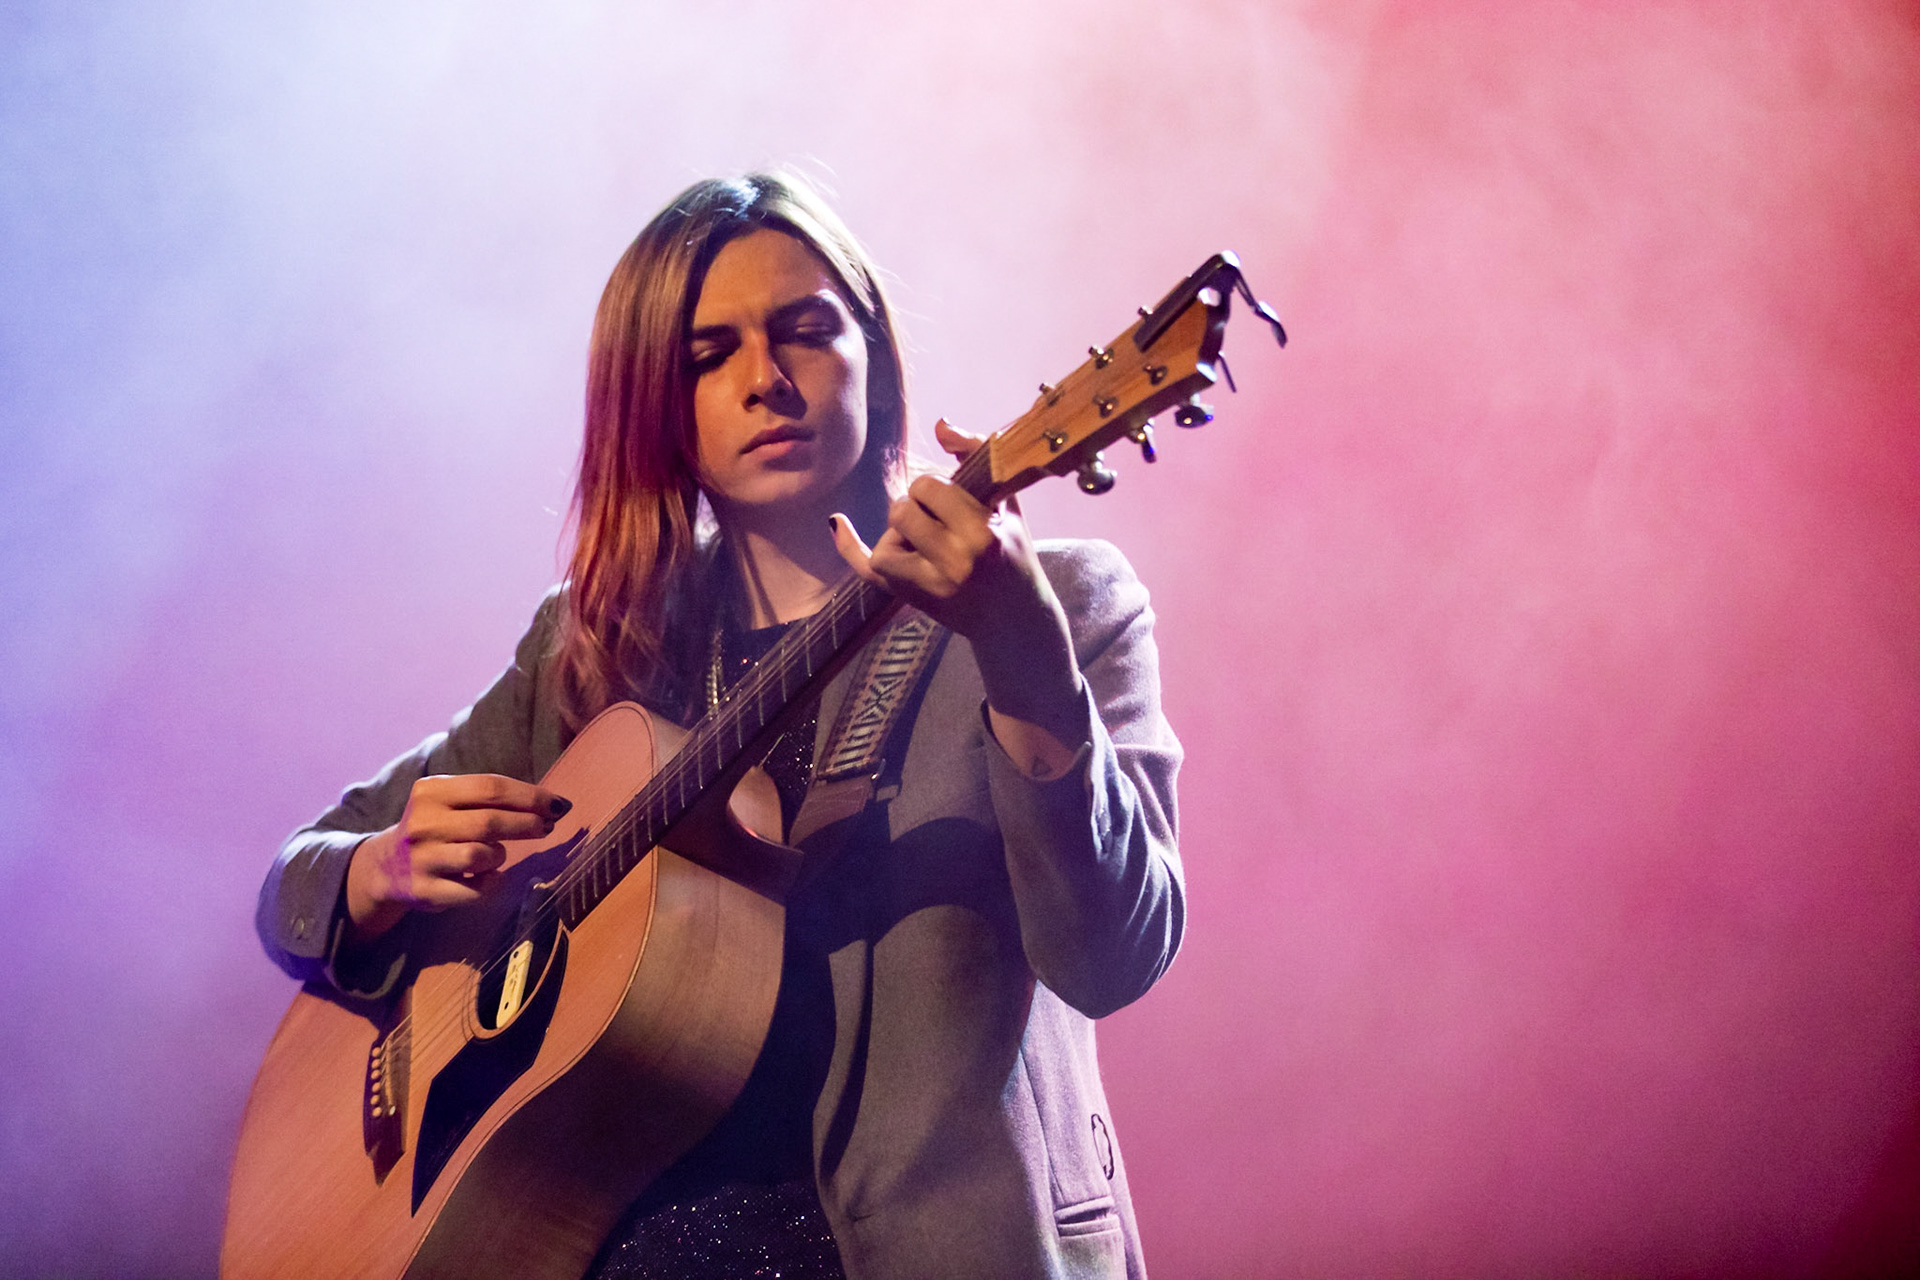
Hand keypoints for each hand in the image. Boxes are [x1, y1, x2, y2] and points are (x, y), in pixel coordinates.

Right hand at [344, 774, 571, 940]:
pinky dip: (491, 884)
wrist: (387, 866)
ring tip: (498, 854)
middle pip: (490, 821)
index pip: (490, 787)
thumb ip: (492, 799)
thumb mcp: (451, 801)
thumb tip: (552, 805)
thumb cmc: (436, 827)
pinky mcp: (426, 890)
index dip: (531, 796)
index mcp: (432, 791)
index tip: (559, 804)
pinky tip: (489, 878)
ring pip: (482, 855)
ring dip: (501, 855)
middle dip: (528, 823)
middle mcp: (424, 822)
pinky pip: (475, 890)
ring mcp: (423, 858)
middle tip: (547, 827)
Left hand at [830, 420, 1089, 775]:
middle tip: (936, 522)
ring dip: (899, 532)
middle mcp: (959, 558)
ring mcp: (935, 583)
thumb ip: (977, 456)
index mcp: (984, 531)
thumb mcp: (1006, 504)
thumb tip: (940, 424)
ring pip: (888, 535)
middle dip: (914, 507)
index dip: (933, 489)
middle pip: (903, 509)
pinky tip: (837, 523)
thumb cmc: (1012, 553)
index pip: (930, 487)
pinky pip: (871, 566)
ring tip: (924, 542)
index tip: (951, 503)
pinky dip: (852, 547)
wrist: (1015, 620)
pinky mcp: (917, 599)